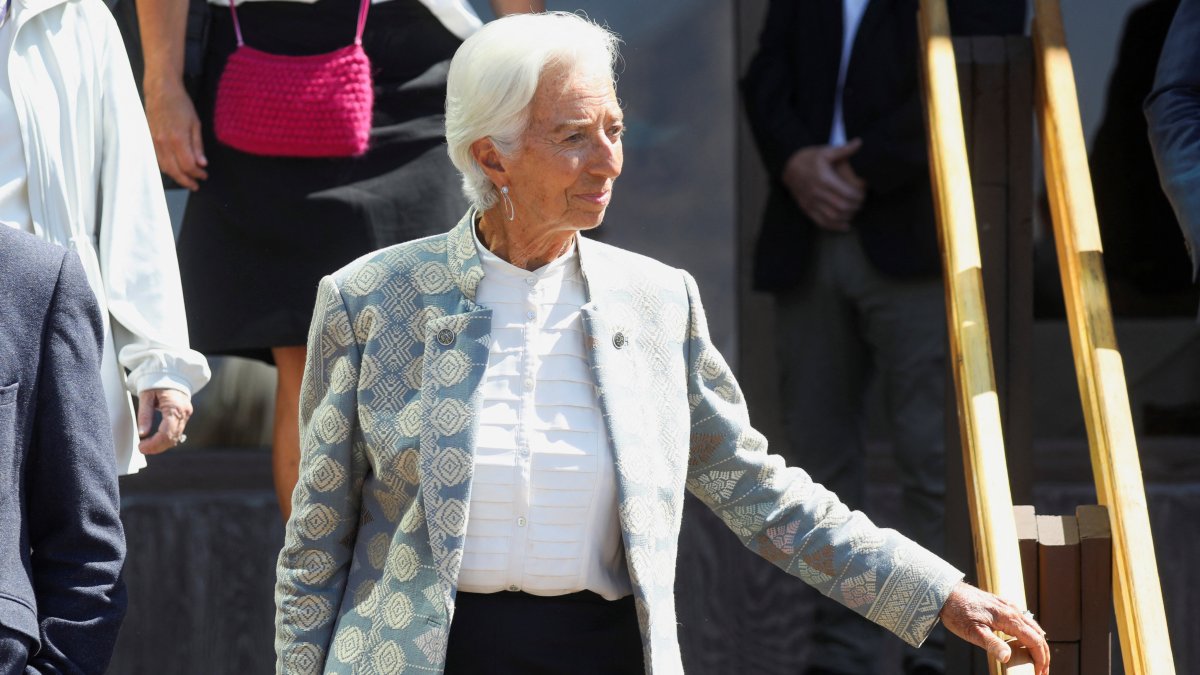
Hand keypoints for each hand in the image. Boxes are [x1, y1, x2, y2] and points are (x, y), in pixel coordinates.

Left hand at [137, 388, 193, 454]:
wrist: (172, 373)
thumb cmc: (157, 382)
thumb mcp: (146, 396)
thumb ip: (145, 414)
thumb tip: (142, 433)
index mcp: (175, 408)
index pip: (166, 433)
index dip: (154, 444)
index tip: (141, 447)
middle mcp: (184, 413)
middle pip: (172, 438)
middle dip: (157, 447)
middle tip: (142, 448)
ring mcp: (186, 415)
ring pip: (176, 437)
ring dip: (161, 444)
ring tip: (147, 445)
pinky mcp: (185, 416)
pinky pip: (177, 432)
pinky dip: (167, 438)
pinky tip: (156, 440)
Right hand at [144, 76, 207, 190]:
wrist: (161, 90)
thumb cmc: (180, 104)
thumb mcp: (196, 123)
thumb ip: (198, 145)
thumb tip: (202, 163)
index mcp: (178, 139)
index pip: (188, 165)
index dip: (197, 174)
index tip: (204, 175)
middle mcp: (164, 143)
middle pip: (175, 170)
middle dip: (187, 180)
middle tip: (196, 185)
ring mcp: (154, 142)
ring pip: (164, 167)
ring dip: (176, 176)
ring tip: (186, 180)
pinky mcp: (150, 139)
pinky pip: (157, 159)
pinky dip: (166, 168)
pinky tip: (174, 169)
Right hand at [781, 138, 864, 230]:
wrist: (787, 167)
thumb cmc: (808, 158)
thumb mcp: (825, 151)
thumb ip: (844, 150)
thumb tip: (859, 143)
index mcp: (824, 178)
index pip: (847, 193)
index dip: (859, 196)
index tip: (863, 193)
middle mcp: (817, 192)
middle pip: (842, 206)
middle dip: (855, 206)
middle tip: (861, 202)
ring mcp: (811, 202)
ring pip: (833, 216)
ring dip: (847, 216)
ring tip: (854, 211)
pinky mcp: (806, 209)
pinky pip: (821, 222)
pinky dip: (835, 226)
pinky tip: (845, 226)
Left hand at [939, 582, 1048, 674]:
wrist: (946, 592)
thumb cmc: (958, 613)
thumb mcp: (973, 632)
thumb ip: (992, 644)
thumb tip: (1008, 658)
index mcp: (1008, 618)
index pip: (1034, 640)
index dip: (1041, 658)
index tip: (1040, 673)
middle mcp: (1012, 609)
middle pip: (1037, 633)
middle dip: (1043, 653)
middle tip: (1042, 671)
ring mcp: (1008, 605)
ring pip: (1031, 626)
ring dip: (1037, 643)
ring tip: (1036, 660)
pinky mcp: (1001, 604)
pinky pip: (1022, 619)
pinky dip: (1029, 633)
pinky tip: (1023, 641)